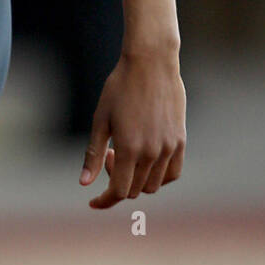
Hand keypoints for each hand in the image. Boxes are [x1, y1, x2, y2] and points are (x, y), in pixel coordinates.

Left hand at [80, 51, 185, 208]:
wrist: (150, 63)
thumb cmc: (120, 87)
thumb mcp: (100, 119)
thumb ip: (94, 154)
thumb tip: (84, 184)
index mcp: (129, 148)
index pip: (119, 191)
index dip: (105, 200)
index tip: (93, 201)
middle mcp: (152, 153)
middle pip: (135, 190)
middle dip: (117, 182)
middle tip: (109, 154)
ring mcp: (168, 147)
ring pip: (154, 185)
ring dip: (136, 179)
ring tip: (125, 152)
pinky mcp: (180, 141)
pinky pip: (172, 173)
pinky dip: (158, 176)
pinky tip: (146, 160)